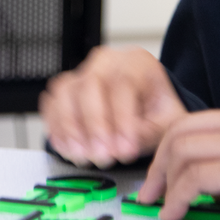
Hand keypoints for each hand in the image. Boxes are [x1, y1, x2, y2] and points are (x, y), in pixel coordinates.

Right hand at [39, 46, 187, 167]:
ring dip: (70, 128)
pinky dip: (55, 128)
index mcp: (135, 63)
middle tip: (103, 156)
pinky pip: (52, 104)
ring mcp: (81, 74)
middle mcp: (104, 63)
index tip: (126, 151)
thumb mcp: (167, 119)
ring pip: (65, 93)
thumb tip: (122, 145)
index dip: (122, 121)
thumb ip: (149, 131)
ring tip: (83, 156)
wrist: (144, 98)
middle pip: (89, 85)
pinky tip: (67, 149)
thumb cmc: (156, 107)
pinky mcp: (65, 90)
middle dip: (94, 125)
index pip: (122, 85)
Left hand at [138, 97, 219, 219]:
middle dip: (158, 164)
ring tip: (162, 206)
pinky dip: (176, 199)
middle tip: (149, 190)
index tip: (162, 172)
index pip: (200, 123)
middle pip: (182, 131)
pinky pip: (193, 179)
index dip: (173, 149)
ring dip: (165, 183)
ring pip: (182, 151)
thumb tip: (208, 181)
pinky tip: (174, 214)